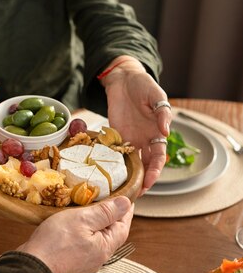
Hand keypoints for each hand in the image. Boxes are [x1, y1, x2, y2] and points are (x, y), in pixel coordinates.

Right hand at [17, 197, 132, 272]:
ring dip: (97, 227)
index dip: (125, 211)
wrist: (31, 269)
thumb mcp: (82, 219)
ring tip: (91, 213)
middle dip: (112, 218)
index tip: (127, 199)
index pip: (123, 226)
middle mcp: (98, 259)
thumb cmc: (55, 243)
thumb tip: (125, 204)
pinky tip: (75, 229)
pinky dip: (84, 235)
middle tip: (110, 202)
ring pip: (97, 241)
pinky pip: (84, 247)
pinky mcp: (72, 266)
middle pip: (111, 235)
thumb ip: (106, 212)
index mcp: (105, 247)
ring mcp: (85, 264)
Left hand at [102, 57, 171, 191]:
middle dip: (142, 181)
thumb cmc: (144, 85)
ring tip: (122, 191)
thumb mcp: (156, 95)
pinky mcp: (114, 136)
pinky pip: (114, 153)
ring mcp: (128, 139)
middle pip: (145, 166)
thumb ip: (162, 112)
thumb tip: (165, 132)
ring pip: (130, 164)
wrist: (123, 78)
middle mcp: (144, 140)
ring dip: (128, 177)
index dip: (156, 170)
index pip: (159, 157)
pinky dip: (112, 164)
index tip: (151, 181)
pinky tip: (107, 176)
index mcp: (157, 133)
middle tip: (135, 194)